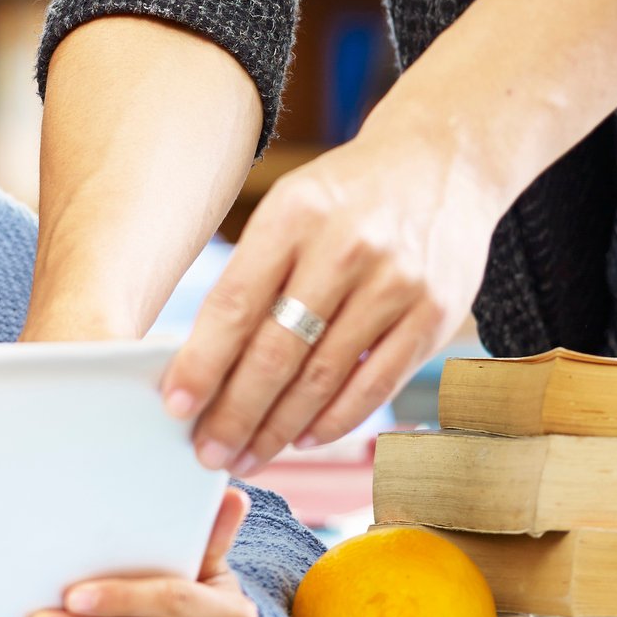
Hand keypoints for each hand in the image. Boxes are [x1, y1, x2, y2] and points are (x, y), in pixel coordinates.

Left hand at [164, 118, 499, 475]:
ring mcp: (396, 283)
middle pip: (277, 351)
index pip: (235, 305)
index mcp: (293, 215)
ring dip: (280, 428)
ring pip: (324, 377)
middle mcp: (345, 248)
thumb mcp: (288, 208)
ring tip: (248, 454)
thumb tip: (200, 362)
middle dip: (235, 413)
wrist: (441, 162)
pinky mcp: (435, 313)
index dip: (202, 363)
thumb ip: (251, 275)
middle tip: (208, 453)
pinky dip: (336, 419)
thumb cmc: (343, 197)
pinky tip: (304, 437)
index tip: (175, 406)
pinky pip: (376, 384)